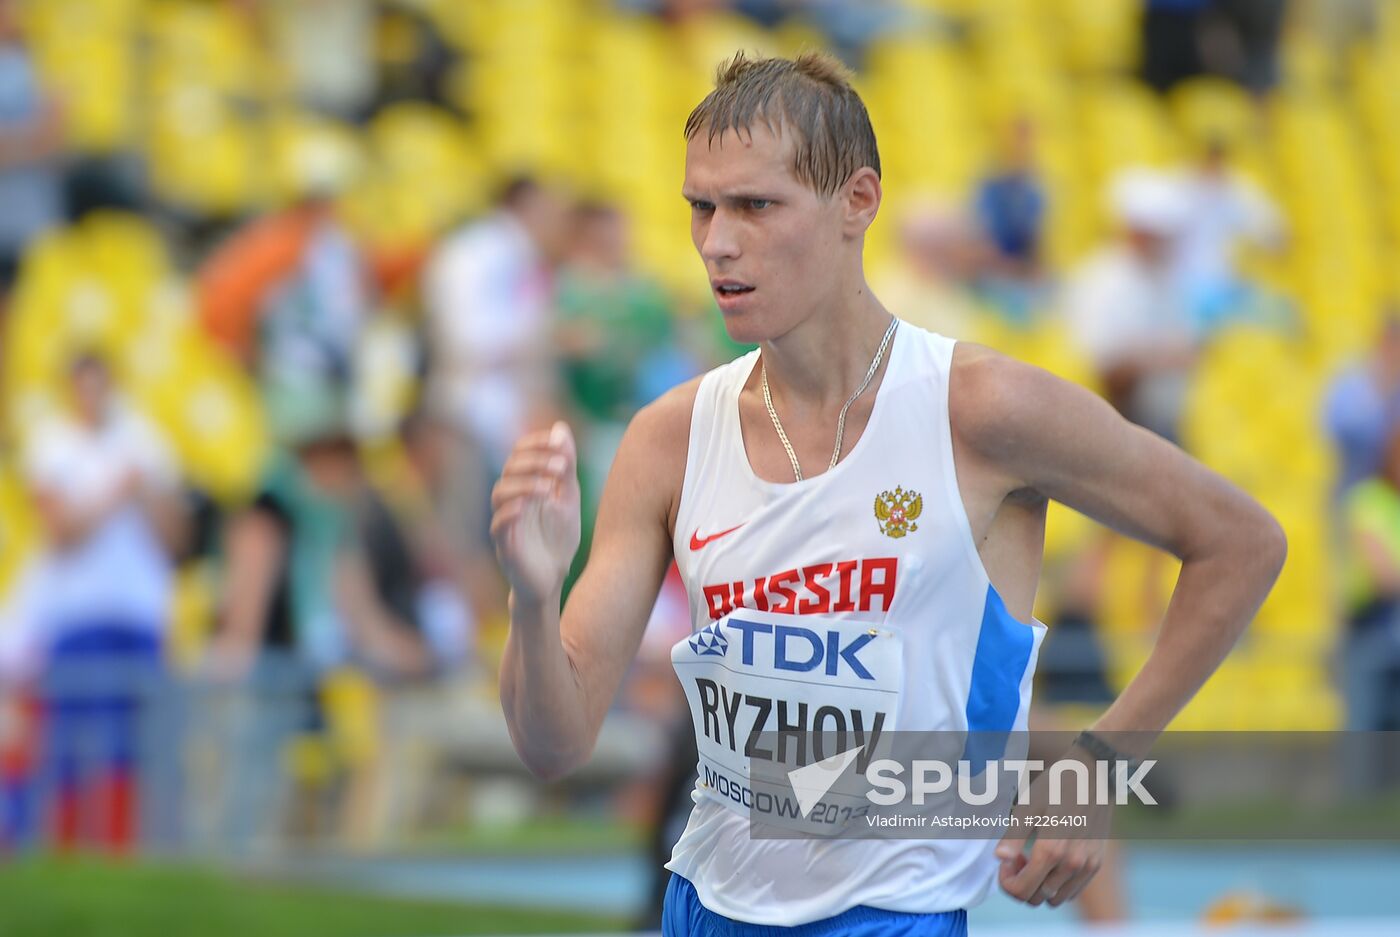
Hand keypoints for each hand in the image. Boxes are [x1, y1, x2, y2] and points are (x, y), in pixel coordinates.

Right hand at [490, 421, 581, 605]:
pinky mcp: (505, 546)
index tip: (558, 442)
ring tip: (548, 488)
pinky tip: (528, 506)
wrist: (554, 580)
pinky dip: (511, 511)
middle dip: (534, 462)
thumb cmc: (557, 540)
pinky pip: (498, 525)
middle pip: (510, 469)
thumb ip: (564, 466)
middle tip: (561, 467)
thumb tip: (560, 428)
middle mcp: (512, 500)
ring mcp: (506, 522)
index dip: (535, 443)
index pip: (520, 453)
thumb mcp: (568, 498)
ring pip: (500, 493)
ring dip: (524, 485)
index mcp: (525, 486)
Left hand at [994, 751, 1111, 908]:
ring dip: (1039, 885)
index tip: (1005, 861)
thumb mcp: (1028, 805)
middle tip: (1017, 857)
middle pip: (1036, 898)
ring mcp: (1087, 867)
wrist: (1095, 775)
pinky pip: (1072, 891)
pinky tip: (1051, 861)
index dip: (1006, 881)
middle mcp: (1072, 864)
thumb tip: (999, 858)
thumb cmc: (1057, 786)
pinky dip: (1057, 885)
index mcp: (1052, 850)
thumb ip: (1013, 836)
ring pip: (1055, 898)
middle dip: (1020, 882)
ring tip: (1034, 859)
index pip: (1022, 890)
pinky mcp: (1096, 864)